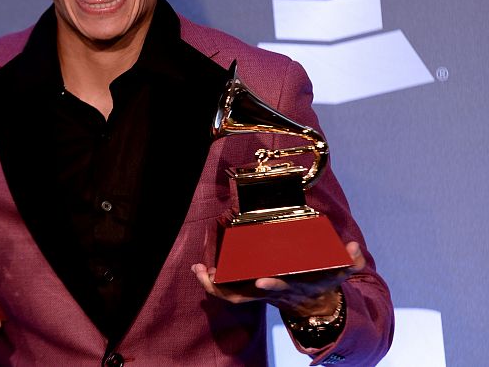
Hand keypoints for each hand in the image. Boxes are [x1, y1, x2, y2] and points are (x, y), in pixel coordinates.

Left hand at [192, 241, 364, 316]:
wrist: (313, 305)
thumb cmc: (321, 282)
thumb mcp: (338, 273)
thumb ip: (349, 262)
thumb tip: (354, 248)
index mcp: (292, 286)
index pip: (282, 286)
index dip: (272, 285)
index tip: (262, 280)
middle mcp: (272, 291)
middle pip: (247, 296)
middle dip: (228, 287)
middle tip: (210, 275)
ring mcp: (260, 293)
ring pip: (233, 296)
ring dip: (214, 287)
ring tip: (198, 272)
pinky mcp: (252, 291)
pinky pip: (228, 293)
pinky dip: (213, 285)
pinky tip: (199, 272)